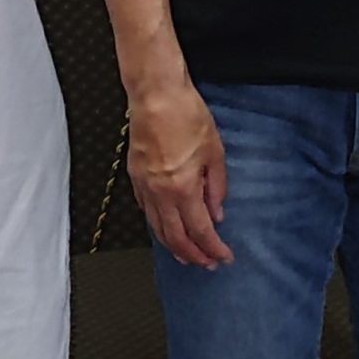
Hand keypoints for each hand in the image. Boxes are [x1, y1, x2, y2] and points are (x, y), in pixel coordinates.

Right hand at [130, 73, 230, 268]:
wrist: (155, 94)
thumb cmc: (185, 114)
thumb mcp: (215, 152)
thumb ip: (216, 187)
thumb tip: (216, 212)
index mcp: (182, 188)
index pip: (201, 231)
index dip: (214, 249)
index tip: (224, 257)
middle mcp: (160, 193)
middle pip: (175, 238)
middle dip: (193, 255)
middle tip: (207, 264)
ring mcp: (144, 186)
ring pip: (157, 228)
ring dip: (173, 246)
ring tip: (187, 255)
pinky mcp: (135, 176)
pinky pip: (146, 211)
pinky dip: (158, 225)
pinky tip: (166, 227)